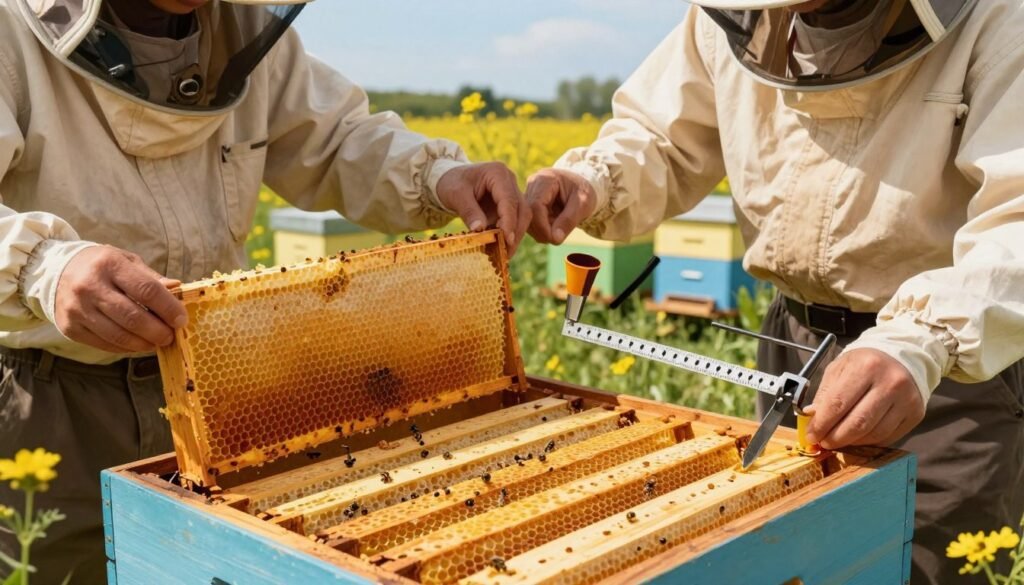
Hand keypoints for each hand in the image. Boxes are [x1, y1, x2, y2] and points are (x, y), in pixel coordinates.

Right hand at [54, 246, 187, 353]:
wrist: (55, 271)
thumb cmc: (102, 266)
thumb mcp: (127, 261)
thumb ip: (152, 278)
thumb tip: (178, 289)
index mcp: (110, 264)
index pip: (147, 290)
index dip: (169, 308)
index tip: (181, 320)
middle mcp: (90, 286)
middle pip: (133, 317)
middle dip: (158, 331)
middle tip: (171, 337)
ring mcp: (78, 309)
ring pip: (119, 336)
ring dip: (144, 344)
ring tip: (157, 342)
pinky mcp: (70, 327)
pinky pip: (104, 344)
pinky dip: (125, 348)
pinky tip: (137, 344)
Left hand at [435, 162, 529, 254]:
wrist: (450, 178)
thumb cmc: (451, 182)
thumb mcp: (456, 195)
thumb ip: (469, 211)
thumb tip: (480, 230)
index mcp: (498, 173)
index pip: (509, 200)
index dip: (509, 221)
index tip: (506, 240)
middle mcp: (509, 181)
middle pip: (521, 209)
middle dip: (515, 232)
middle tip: (506, 253)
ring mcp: (511, 192)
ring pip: (522, 217)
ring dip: (513, 236)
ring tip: (503, 254)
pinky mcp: (509, 204)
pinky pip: (514, 221)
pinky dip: (507, 234)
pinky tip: (499, 248)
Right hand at [525, 168, 597, 244]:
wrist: (580, 186)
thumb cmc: (583, 191)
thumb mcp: (583, 204)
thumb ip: (569, 220)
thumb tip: (554, 239)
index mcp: (545, 179)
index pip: (535, 206)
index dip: (542, 227)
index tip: (555, 240)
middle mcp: (532, 185)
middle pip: (529, 215)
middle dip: (543, 232)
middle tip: (559, 237)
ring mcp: (527, 196)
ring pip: (527, 222)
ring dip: (542, 232)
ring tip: (559, 227)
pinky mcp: (528, 206)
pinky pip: (530, 224)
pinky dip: (542, 230)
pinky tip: (554, 225)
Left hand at [804, 349, 924, 448]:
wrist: (901, 357)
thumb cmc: (864, 363)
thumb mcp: (839, 368)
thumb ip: (825, 393)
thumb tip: (812, 418)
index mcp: (866, 367)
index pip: (838, 403)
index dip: (821, 424)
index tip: (811, 436)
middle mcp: (890, 383)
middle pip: (858, 423)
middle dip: (835, 438)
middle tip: (823, 443)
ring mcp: (906, 400)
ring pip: (873, 434)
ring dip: (851, 442)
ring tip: (838, 440)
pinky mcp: (916, 414)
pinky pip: (888, 437)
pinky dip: (869, 441)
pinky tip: (858, 437)